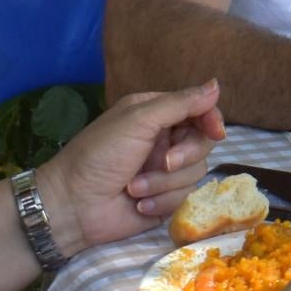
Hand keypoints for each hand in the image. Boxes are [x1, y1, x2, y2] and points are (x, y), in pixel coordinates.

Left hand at [40, 80, 226, 256]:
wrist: (73, 206)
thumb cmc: (99, 156)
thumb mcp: (138, 121)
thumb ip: (180, 104)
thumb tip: (217, 85)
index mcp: (155, 114)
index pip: (199, 110)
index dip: (212, 120)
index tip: (216, 132)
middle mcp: (164, 140)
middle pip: (204, 142)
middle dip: (184, 156)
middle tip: (163, 163)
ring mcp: (165, 171)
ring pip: (196, 173)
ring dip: (164, 183)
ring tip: (135, 188)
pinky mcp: (166, 198)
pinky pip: (185, 197)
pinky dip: (161, 201)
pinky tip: (138, 204)